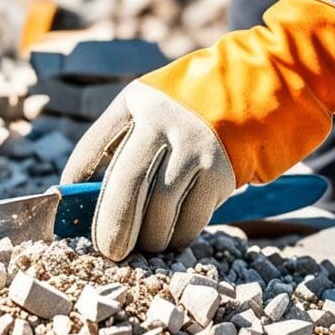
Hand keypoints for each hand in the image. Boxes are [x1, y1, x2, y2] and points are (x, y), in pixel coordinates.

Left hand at [62, 0, 334, 260]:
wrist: (267, 84)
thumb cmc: (196, 101)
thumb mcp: (152, 101)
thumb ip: (120, 136)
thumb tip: (82, 187)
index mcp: (139, 102)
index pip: (94, 147)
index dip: (77, 183)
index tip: (68, 207)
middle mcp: (164, 123)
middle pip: (127, 184)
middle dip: (113, 224)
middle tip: (107, 250)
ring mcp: (195, 149)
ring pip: (161, 209)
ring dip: (149, 237)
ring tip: (143, 245)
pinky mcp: (222, 173)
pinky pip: (192, 218)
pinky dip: (179, 235)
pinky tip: (173, 236)